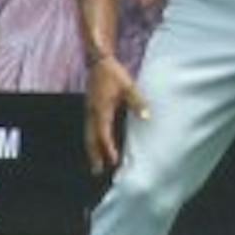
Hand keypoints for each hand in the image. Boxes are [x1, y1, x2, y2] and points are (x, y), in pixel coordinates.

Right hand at [83, 55, 148, 174]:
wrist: (99, 62)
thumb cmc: (114, 74)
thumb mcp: (129, 86)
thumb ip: (137, 102)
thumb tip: (146, 116)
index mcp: (101, 110)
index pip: (104, 134)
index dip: (108, 149)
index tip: (114, 161)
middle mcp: (92, 113)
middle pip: (91, 139)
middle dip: (94, 156)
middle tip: (97, 172)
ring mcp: (89, 111)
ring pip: (88, 135)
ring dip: (91, 150)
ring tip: (95, 165)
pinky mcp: (89, 109)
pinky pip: (89, 129)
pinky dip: (91, 140)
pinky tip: (95, 145)